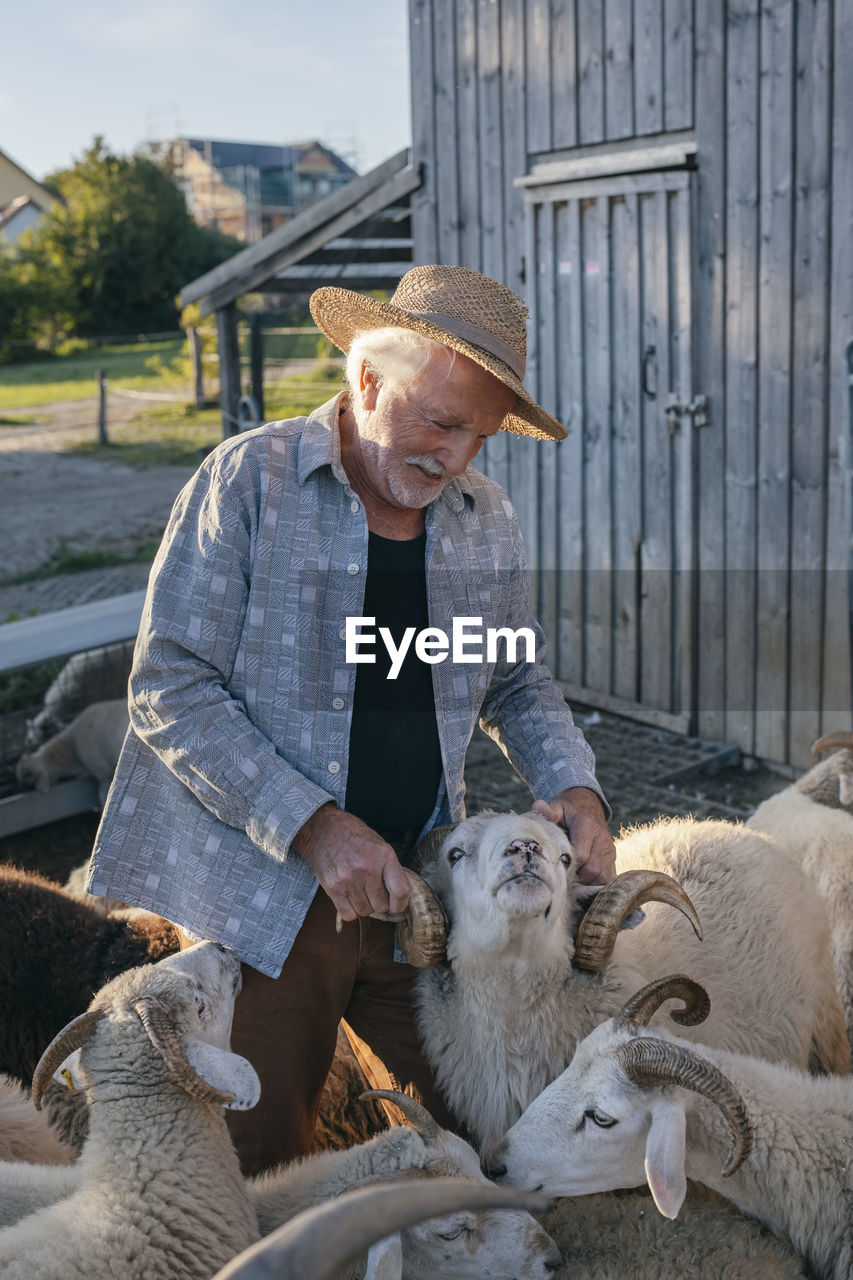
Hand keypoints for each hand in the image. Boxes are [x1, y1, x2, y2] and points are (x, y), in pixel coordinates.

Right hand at [294, 804, 410, 922]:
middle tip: (371, 891)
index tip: (396, 906)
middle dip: (378, 902)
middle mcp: (368, 869)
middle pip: (381, 906)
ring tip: (357, 889)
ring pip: (365, 911)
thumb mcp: (379, 844)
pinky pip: (349, 915)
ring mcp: (350, 880)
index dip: (400, 904)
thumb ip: (390, 869)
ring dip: (363, 905)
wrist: (322, 828)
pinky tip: (348, 896)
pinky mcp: (333, 888)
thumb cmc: (353, 836)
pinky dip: (350, 910)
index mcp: (384, 856)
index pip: (401, 891)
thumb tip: (398, 897)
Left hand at [533, 787, 615, 884]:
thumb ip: (549, 811)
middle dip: (577, 878)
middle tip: (562, 880)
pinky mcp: (613, 858)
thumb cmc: (570, 810)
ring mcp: (609, 851)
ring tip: (572, 881)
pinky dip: (596, 884)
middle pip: (592, 870)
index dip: (568, 867)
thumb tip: (538, 807)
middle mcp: (602, 840)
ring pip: (602, 877)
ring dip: (586, 883)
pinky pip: (608, 878)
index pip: (581, 855)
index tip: (556, 871)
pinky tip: (583, 882)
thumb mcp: (558, 806)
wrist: (588, 805)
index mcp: (588, 827)